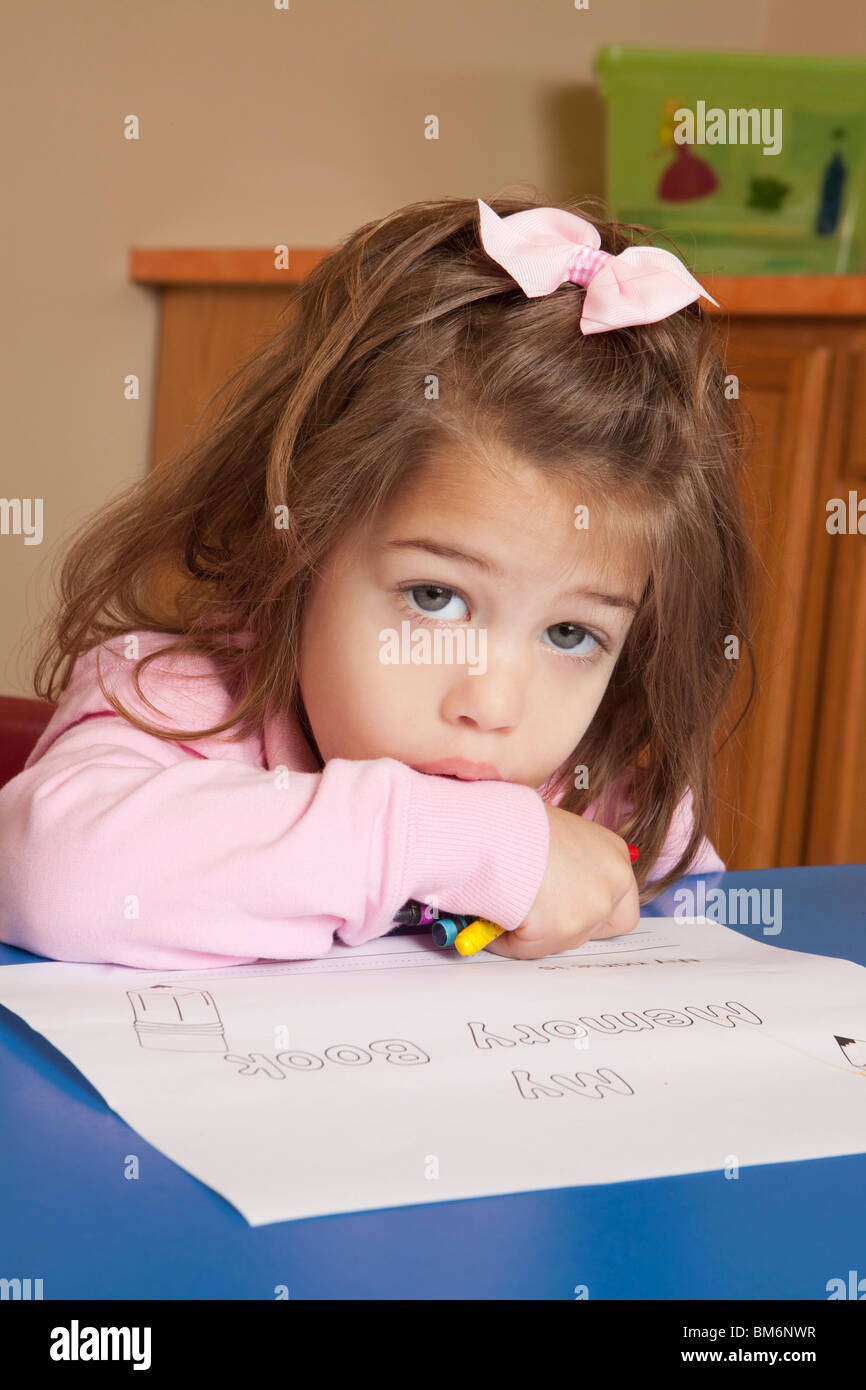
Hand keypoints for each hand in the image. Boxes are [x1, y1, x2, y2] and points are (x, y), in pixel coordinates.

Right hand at [485, 802, 638, 959]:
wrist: (496, 825)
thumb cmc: (515, 821)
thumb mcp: (556, 834)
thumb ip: (567, 866)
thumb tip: (551, 893)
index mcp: (614, 853)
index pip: (622, 904)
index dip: (593, 913)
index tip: (567, 911)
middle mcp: (613, 881)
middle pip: (596, 928)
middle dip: (564, 927)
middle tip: (534, 915)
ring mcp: (592, 908)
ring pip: (561, 941)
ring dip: (533, 932)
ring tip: (503, 906)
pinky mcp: (563, 929)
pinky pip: (528, 948)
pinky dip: (506, 939)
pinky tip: (490, 915)